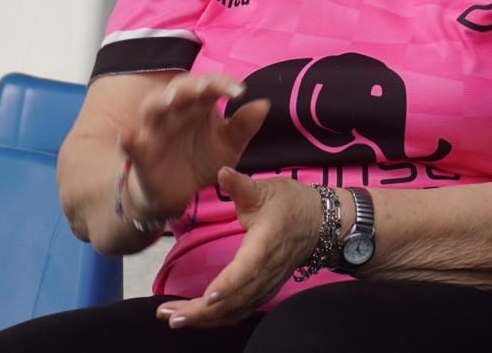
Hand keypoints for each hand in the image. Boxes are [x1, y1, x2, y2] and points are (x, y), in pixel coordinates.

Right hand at [119, 74, 269, 222]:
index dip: (222, 84)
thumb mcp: (229, 146)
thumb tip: (264, 104)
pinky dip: (127, 139)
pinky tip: (127, 136)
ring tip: (171, 101)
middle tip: (205, 88)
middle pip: (178, 89)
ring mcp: (156, 130)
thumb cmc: (202, 160)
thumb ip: (244, 126)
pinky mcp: (141, 153)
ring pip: (152, 108)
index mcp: (198, 105)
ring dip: (159, 102)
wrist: (178, 192)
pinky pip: (130, 143)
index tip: (241, 91)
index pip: (208, 85)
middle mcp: (175, 111)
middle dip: (190, 86)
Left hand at [156, 169, 329, 328]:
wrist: (320, 223)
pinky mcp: (264, 290)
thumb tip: (222, 172)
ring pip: (236, 309)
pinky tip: (197, 318)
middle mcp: (267, 270)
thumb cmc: (291, 204)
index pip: (248, 268)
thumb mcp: (266, 189)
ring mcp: (267, 284)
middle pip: (236, 298)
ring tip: (174, 318)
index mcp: (266, 243)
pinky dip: (218, 319)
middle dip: (202, 311)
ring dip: (205, 318)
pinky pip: (240, 311)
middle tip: (171, 316)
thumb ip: (241, 185)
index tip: (208, 297)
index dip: (229, 284)